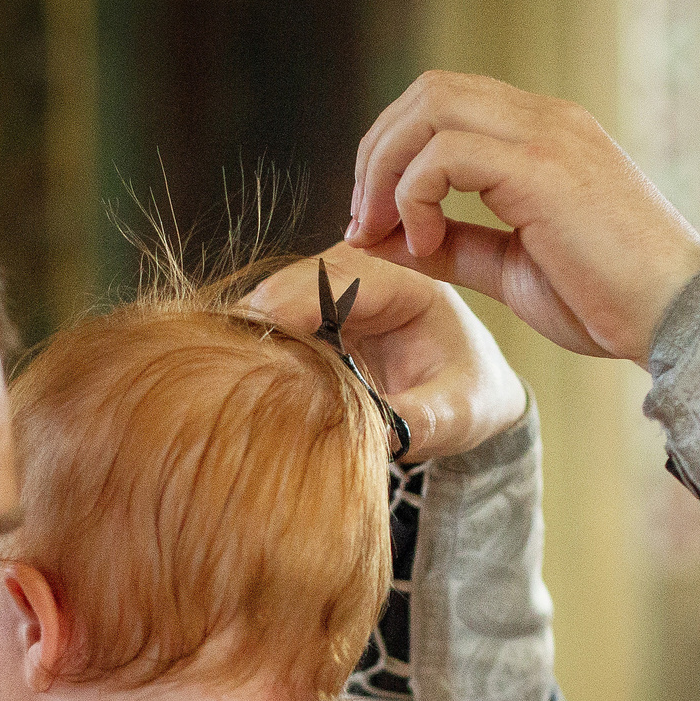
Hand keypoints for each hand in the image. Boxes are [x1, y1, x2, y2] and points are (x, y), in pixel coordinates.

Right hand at [243, 243, 527, 462]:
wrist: (471, 387)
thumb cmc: (471, 391)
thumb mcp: (461, 411)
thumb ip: (424, 419)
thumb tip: (380, 434)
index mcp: (406, 275)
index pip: (333, 282)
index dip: (286, 314)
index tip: (253, 351)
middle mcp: (362, 267)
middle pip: (287, 287)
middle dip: (256, 329)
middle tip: (227, 376)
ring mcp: (331, 285)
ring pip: (268, 304)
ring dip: (249, 341)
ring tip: (229, 381)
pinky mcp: (312, 310)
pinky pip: (270, 324)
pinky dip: (256, 350)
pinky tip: (242, 380)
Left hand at [345, 71, 699, 364]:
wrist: (679, 319)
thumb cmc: (608, 302)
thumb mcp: (509, 269)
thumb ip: (449, 243)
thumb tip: (375, 235)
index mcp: (544, 134)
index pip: (446, 103)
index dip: (393, 152)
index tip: (374, 220)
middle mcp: (546, 119)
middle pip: (428, 90)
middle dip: (377, 151)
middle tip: (365, 220)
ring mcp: (548, 135)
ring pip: (431, 105)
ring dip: (388, 167)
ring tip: (386, 230)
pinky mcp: (544, 168)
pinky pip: (447, 153)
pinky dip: (415, 194)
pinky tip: (424, 244)